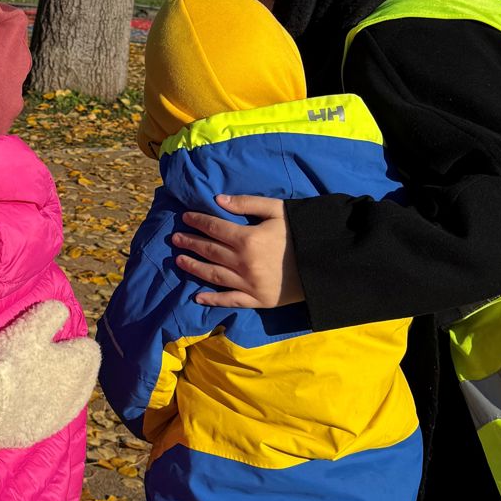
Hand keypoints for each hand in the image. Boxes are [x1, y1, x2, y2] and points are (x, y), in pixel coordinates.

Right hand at [0, 302, 99, 450]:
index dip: (72, 342)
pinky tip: (24, 403)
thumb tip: (61, 312)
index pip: (90, 349)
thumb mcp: (34, 322)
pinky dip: (42, 410)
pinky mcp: (41, 434)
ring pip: (68, 399)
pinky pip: (49, 418)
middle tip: (44, 359)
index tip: (55, 340)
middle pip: (83, 377)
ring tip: (34, 381)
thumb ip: (54, 312)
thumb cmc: (11, 358)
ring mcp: (60, 418)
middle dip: (70, 367)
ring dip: (58, 390)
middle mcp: (78, 394)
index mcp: (82, 364)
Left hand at [171, 198, 304, 307]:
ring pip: (213, 275)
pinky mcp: (257, 300)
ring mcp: (249, 284)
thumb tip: (218, 200)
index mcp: (248, 238)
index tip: (185, 217)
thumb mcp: (278, 210)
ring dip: (194, 267)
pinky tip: (197, 297)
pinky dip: (212, 299)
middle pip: (209, 251)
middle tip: (175, 238)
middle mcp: (243, 263)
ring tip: (179, 261)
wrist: (325, 265)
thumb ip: (247, 203)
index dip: (197, 221)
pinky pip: (230, 300)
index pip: (214, 228)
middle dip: (191, 242)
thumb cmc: (302, 233)